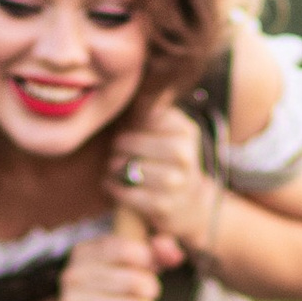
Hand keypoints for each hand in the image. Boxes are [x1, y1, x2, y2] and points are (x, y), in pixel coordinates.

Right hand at [58, 217, 162, 300]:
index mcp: (84, 252)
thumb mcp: (130, 263)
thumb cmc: (112, 288)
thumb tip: (174, 255)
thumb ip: (157, 252)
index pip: (122, 249)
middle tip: (154, 292)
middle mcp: (72, 275)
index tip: (156, 266)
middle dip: (148, 286)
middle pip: (127, 280)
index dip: (146, 258)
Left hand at [107, 103, 213, 259]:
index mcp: (186, 130)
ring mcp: (175, 182)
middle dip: (121, 145)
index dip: (133, 122)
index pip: (148, 116)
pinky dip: (115, 188)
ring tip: (114, 166)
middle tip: (116, 148)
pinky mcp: (162, 206)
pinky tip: (111, 183)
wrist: (190, 203)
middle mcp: (184, 155)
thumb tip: (126, 94)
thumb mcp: (170, 133)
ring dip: (116, 167)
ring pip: (131, 169)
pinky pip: (128, 193)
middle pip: (135, 142)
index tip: (129, 126)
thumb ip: (150, 113)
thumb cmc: (170, 161)